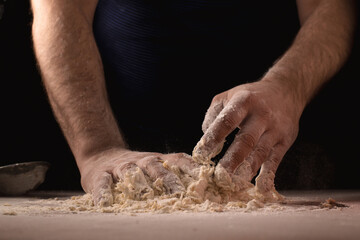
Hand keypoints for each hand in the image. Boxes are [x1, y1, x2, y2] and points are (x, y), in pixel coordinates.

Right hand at [79, 148, 197, 205]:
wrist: (101, 155)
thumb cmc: (136, 169)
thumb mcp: (156, 166)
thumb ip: (176, 173)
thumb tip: (206, 189)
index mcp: (158, 159)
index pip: (177, 160)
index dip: (191, 169)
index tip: (205, 181)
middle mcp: (141, 161)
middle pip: (156, 167)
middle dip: (169, 180)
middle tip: (181, 193)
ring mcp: (120, 167)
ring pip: (131, 173)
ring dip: (140, 184)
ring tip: (148, 197)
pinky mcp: (100, 175)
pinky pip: (102, 184)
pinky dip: (104, 193)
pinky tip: (106, 204)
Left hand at [193, 79, 303, 192]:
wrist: (286, 91)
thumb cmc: (250, 97)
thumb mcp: (229, 95)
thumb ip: (213, 114)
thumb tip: (206, 137)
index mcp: (243, 101)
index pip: (226, 121)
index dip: (213, 137)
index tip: (200, 155)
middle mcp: (261, 115)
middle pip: (246, 140)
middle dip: (232, 159)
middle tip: (219, 175)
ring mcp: (274, 129)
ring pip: (261, 152)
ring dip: (248, 170)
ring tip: (235, 184)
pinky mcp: (285, 141)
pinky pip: (276, 159)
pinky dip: (268, 175)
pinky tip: (261, 189)